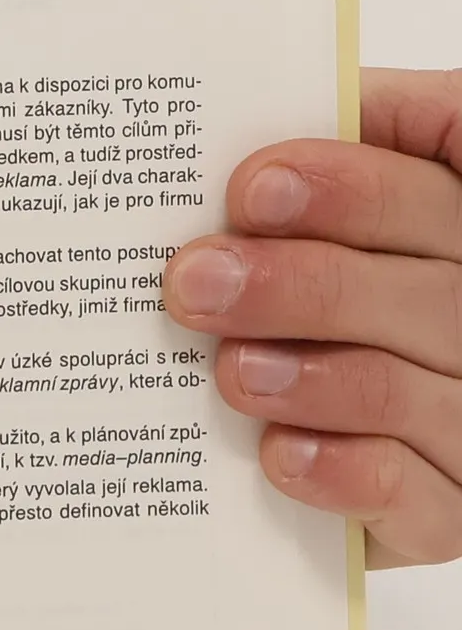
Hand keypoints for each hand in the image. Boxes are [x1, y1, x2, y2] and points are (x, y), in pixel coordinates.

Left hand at [164, 68, 461, 567]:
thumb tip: (262, 115)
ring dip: (308, 377)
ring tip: (227, 369)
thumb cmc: (324, 305)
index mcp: (460, 226)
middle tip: (195, 280)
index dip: (353, 185)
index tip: (252, 187)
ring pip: (404, 388)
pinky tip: (277, 453)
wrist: (348, 449)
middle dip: (299, 282)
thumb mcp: (326, 216)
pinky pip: (413, 497)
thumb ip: (329, 162)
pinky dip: (341, 471)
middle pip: (425, 290)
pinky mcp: (453, 513)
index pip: (440, 188)